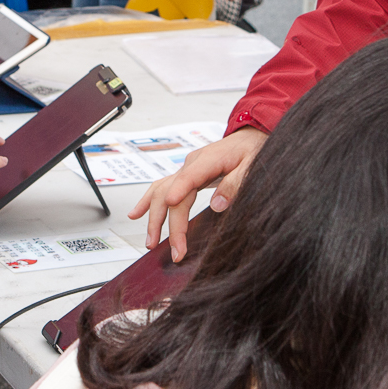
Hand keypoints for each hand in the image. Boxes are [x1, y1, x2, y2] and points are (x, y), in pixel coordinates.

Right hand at [129, 127, 266, 259]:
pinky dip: (147, 202)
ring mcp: (185, 170)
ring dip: (153, 217)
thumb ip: (236, 184)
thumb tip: (218, 205)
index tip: (170, 206)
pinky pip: (161, 188)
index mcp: (208, 160)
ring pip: (161, 192)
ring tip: (151, 241)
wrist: (249, 138)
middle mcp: (191, 164)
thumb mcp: (251, 166)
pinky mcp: (185, 176)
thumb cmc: (251, 151)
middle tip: (175, 250)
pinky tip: (136, 215)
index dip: (178, 191)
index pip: (189, 177)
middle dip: (168, 223)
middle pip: (171, 192)